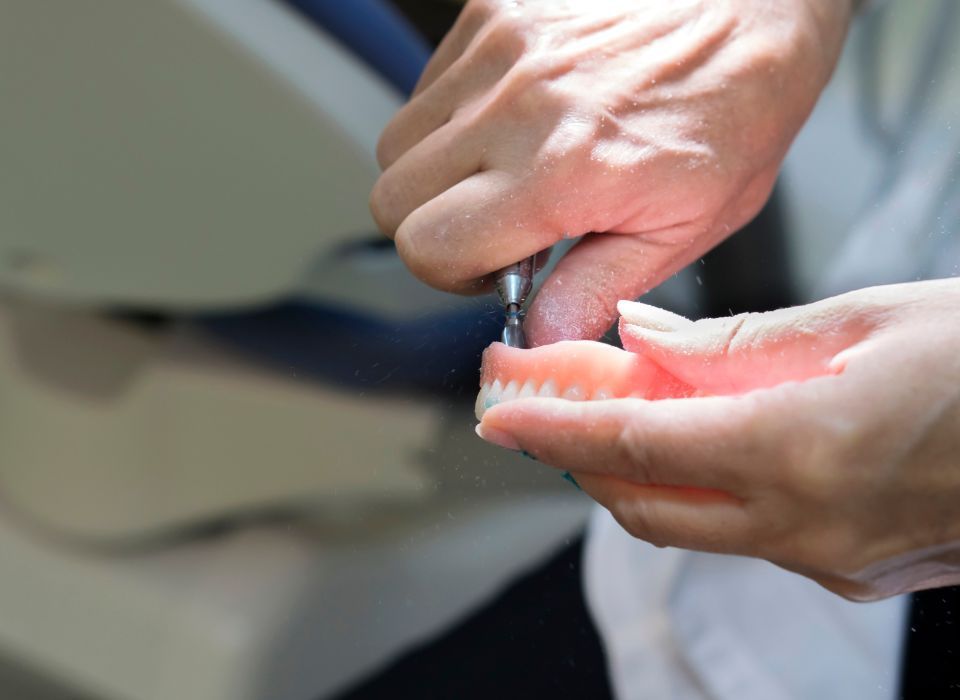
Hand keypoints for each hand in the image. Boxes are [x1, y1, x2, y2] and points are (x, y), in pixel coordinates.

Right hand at [371, 0, 852, 343]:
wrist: (757, 0)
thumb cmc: (738, 103)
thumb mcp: (687, 223)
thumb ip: (598, 287)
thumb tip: (539, 334)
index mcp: (563, 170)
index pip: (429, 249)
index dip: (455, 274)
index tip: (499, 267)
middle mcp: (517, 105)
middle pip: (392, 199)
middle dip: (435, 230)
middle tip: (497, 225)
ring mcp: (499, 49)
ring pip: (399, 142)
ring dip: (438, 173)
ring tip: (507, 169)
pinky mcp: (494, 10)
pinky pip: (430, 85)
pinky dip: (455, 116)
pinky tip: (515, 120)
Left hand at [476, 279, 959, 599]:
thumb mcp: (864, 320)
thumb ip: (738, 338)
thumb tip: (646, 335)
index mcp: (803, 450)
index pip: (635, 444)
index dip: (554, 429)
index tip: (501, 415)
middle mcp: (807, 525)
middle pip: (644, 502)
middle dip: (580, 457)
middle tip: (543, 407)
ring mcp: (831, 560)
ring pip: (689, 524)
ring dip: (636, 474)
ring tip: (610, 413)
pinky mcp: (852, 570)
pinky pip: (745, 532)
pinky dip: (701, 489)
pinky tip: (700, 443)